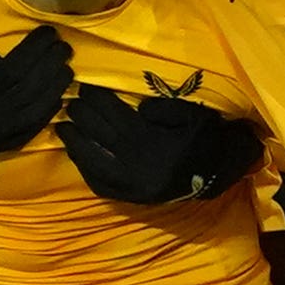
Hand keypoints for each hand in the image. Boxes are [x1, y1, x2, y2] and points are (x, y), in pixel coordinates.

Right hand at [0, 26, 72, 165]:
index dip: (36, 49)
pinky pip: (26, 133)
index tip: (50, 33)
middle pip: (31, 88)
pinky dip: (43, 118)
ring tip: (67, 72)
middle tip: (65, 48)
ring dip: (54, 91)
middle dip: (51, 66)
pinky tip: (55, 103)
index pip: (16, 67)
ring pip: (34, 112)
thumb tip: (1, 59)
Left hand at [54, 82, 265, 204]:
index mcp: (150, 140)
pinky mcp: (132, 197)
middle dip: (82, 117)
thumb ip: (163, 110)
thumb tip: (140, 108)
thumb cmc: (206, 138)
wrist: (221, 175)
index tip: (84, 88)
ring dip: (76, 144)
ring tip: (63, 128)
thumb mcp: (191, 115)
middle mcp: (136, 163)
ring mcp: (132, 183)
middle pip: (100, 136)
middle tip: (69, 103)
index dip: (97, 100)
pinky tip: (78, 158)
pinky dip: (87, 171)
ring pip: (94, 162)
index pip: (114, 115)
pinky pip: (102, 185)